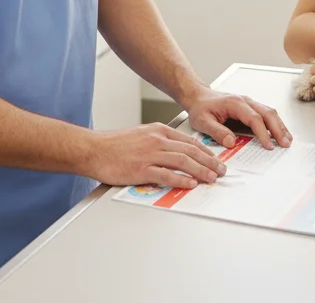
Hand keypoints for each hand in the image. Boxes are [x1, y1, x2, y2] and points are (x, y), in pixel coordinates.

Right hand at [84, 123, 227, 189]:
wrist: (93, 149)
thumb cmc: (114, 145)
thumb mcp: (141, 135)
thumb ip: (159, 142)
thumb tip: (177, 153)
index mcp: (158, 131)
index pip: (188, 141)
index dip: (206, 151)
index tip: (216, 159)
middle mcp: (156, 140)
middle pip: (190, 151)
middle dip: (210, 161)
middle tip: (221, 171)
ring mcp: (149, 154)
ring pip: (182, 162)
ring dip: (201, 171)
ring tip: (212, 178)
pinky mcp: (141, 169)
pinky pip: (166, 175)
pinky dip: (181, 180)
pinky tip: (191, 184)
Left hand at [185, 88, 292, 150]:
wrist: (198, 97)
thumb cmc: (200, 108)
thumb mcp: (203, 121)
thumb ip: (217, 132)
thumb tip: (232, 143)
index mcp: (235, 103)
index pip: (254, 118)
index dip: (263, 133)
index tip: (268, 146)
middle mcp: (245, 101)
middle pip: (268, 113)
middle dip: (278, 129)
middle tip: (285, 144)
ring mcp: (249, 104)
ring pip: (270, 113)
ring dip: (280, 126)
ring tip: (287, 140)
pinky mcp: (250, 108)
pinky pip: (266, 115)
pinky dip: (275, 124)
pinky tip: (279, 133)